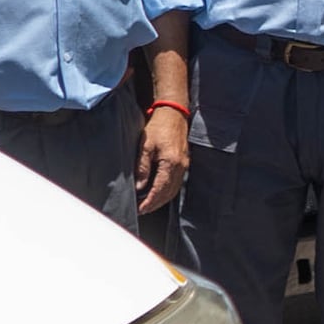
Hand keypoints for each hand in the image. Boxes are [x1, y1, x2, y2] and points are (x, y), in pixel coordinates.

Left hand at [130, 100, 190, 216]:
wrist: (173, 113)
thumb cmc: (158, 127)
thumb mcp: (145, 146)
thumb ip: (142, 167)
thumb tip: (139, 186)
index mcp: (171, 164)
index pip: (160, 190)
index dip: (149, 202)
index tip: (139, 209)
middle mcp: (181, 167)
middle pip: (168, 194)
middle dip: (155, 204)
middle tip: (142, 210)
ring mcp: (184, 166)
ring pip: (173, 190)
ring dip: (161, 200)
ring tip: (148, 205)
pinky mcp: (184, 163)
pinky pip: (176, 183)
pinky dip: (167, 192)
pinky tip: (158, 193)